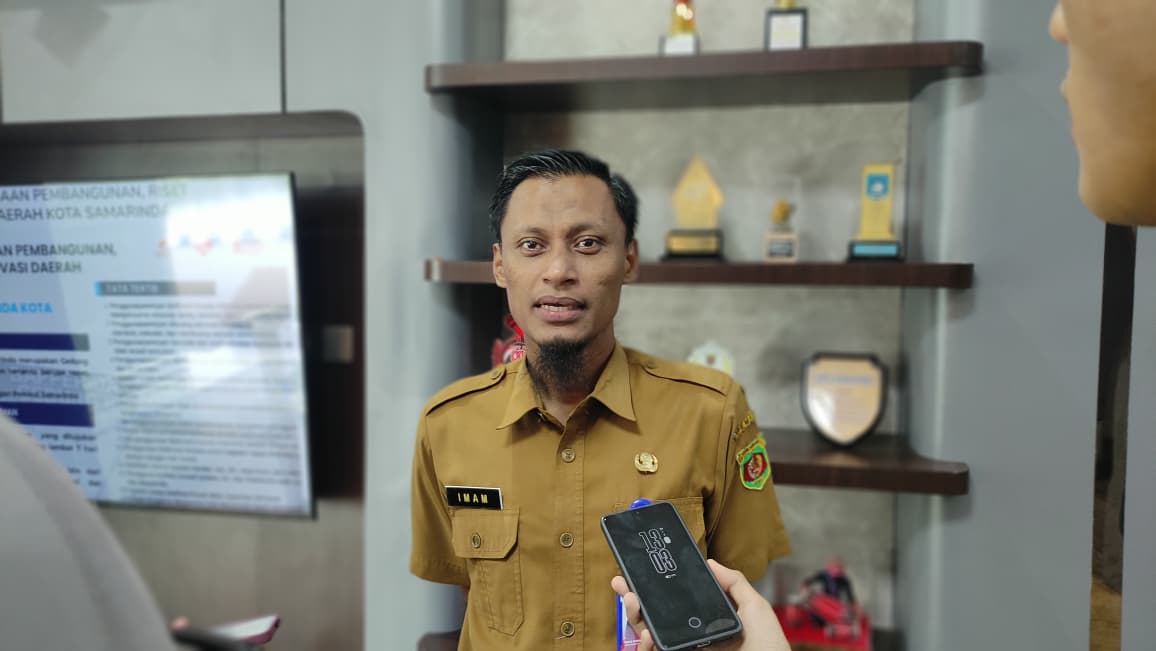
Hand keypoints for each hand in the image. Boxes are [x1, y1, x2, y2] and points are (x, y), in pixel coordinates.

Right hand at [610, 559, 790, 650]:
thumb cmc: (769, 646)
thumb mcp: (754, 607)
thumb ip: (733, 583)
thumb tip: (710, 562)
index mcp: (704, 622)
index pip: (672, 604)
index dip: (654, 590)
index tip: (639, 572)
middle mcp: (690, 637)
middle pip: (652, 618)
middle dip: (632, 600)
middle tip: (622, 583)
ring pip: (647, 636)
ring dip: (634, 618)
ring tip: (633, 602)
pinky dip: (646, 646)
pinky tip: (649, 634)